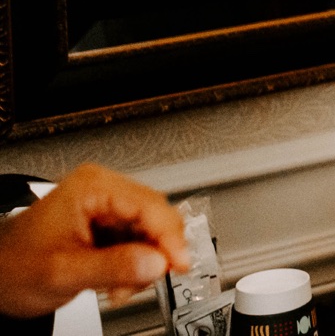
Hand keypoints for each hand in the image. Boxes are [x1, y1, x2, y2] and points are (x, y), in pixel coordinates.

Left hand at [0, 164, 190, 317]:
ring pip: (151, 231)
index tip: (179, 264)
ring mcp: (107, 205)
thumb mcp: (64, 271)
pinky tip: (116, 279)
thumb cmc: (13, 267)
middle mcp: (103, 189)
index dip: (169, 237)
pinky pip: (139, 240)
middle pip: (155, 217)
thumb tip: (158, 261)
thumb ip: (113, 266)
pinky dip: (134, 264)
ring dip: (143, 263)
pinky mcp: (108, 222)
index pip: (150, 206)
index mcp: (93, 187)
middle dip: (153, 254)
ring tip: (118, 286)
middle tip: (143, 281)